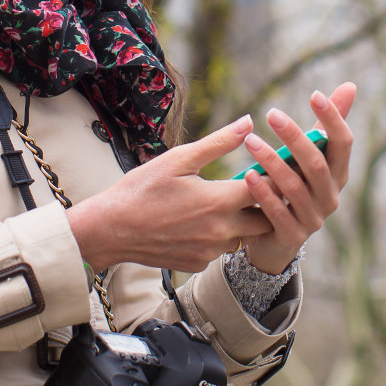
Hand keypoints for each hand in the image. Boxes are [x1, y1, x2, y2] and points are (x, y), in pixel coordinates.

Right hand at [68, 115, 273, 273]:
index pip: (268, 189)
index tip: (274, 168)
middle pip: (265, 220)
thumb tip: (248, 122)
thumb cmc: (142, 189)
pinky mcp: (197, 264)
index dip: (274, 177)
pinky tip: (197, 223)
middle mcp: (221, 231)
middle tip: (253, 188)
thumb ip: (219, 142)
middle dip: (264, 204)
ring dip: (240, 223)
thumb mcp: (180, 159)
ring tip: (222, 205)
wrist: (111, 229)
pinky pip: (219, 251)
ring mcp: (210, 251)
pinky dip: (216, 238)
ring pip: (242, 237)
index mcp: (220, 201)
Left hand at [237, 82, 355, 274]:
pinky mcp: (292, 236)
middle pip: (316, 163)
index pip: (343, 143)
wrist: (274, 240)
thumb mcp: (309, 156)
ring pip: (294, 187)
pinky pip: (277, 212)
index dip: (333, 119)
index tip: (314, 94)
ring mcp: (313, 218)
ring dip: (272, 162)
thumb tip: (350, 86)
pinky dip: (263, 192)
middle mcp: (330, 196)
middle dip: (295, 137)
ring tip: (250, 141)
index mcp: (338, 174)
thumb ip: (325, 125)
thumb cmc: (294, 187)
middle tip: (271, 113)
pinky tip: (247, 174)